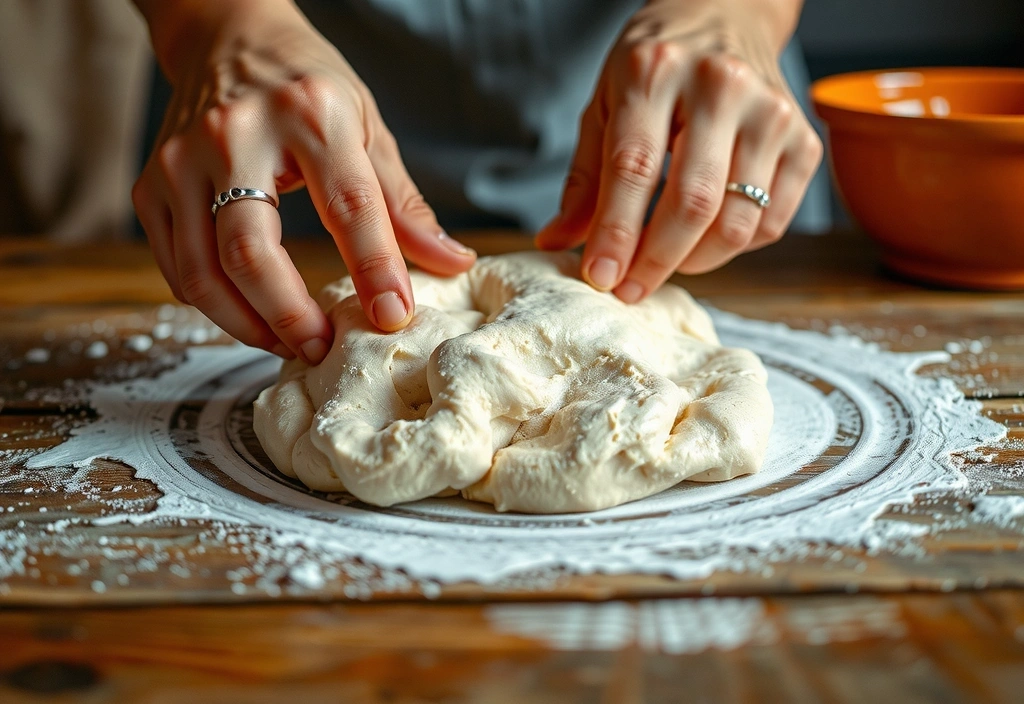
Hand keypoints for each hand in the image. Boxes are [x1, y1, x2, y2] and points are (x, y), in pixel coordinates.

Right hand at [131, 0, 474, 363]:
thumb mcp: (368, 125)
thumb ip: (403, 203)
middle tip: (322, 349)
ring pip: (202, 272)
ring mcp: (181, 161)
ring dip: (248, 325)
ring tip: (289, 344)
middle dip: (289, 316)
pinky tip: (250, 315)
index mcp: (308, 114)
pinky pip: (176, 268)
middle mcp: (234, 135)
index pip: (349, 206)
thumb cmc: (306, 83)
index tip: (393, 317)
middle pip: (250, 251)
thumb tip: (452, 263)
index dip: (375, 270)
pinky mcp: (151, 184)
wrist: (225, 34)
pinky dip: (213, 306)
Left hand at [536, 0, 821, 301]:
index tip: (600, 277)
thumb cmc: (656, 65)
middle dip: (655, 261)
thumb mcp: (604, 104)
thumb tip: (557, 243)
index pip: (634, 168)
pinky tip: (707, 237)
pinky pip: (772, 221)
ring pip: (737, 221)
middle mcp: (721, 85)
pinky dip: (735, 247)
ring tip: (665, 261)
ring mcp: (770, 112)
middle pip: (692, 202)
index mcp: (656, 70)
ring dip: (695, 261)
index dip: (616, 232)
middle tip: (629, 288)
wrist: (726, 13)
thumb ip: (585, 178)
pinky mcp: (803, 139)